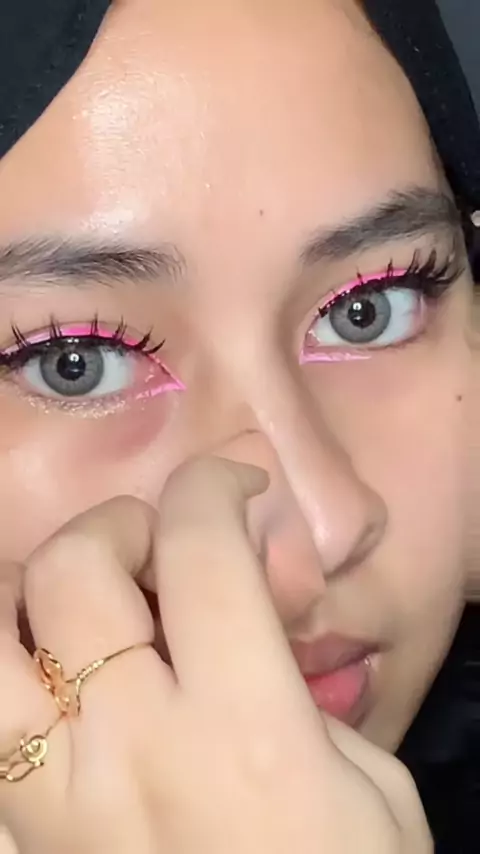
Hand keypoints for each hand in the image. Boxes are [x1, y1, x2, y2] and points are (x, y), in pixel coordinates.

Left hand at [0, 458, 431, 853]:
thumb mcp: (370, 788)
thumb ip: (302, 691)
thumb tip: (254, 614)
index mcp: (242, 733)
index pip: (200, 553)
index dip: (212, 487)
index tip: (233, 485)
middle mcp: (130, 751)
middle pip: (72, 573)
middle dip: (117, 526)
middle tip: (157, 546)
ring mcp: (54, 801)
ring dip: (32, 591)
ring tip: (82, 599)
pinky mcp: (20, 838)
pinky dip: (7, 671)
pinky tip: (51, 672)